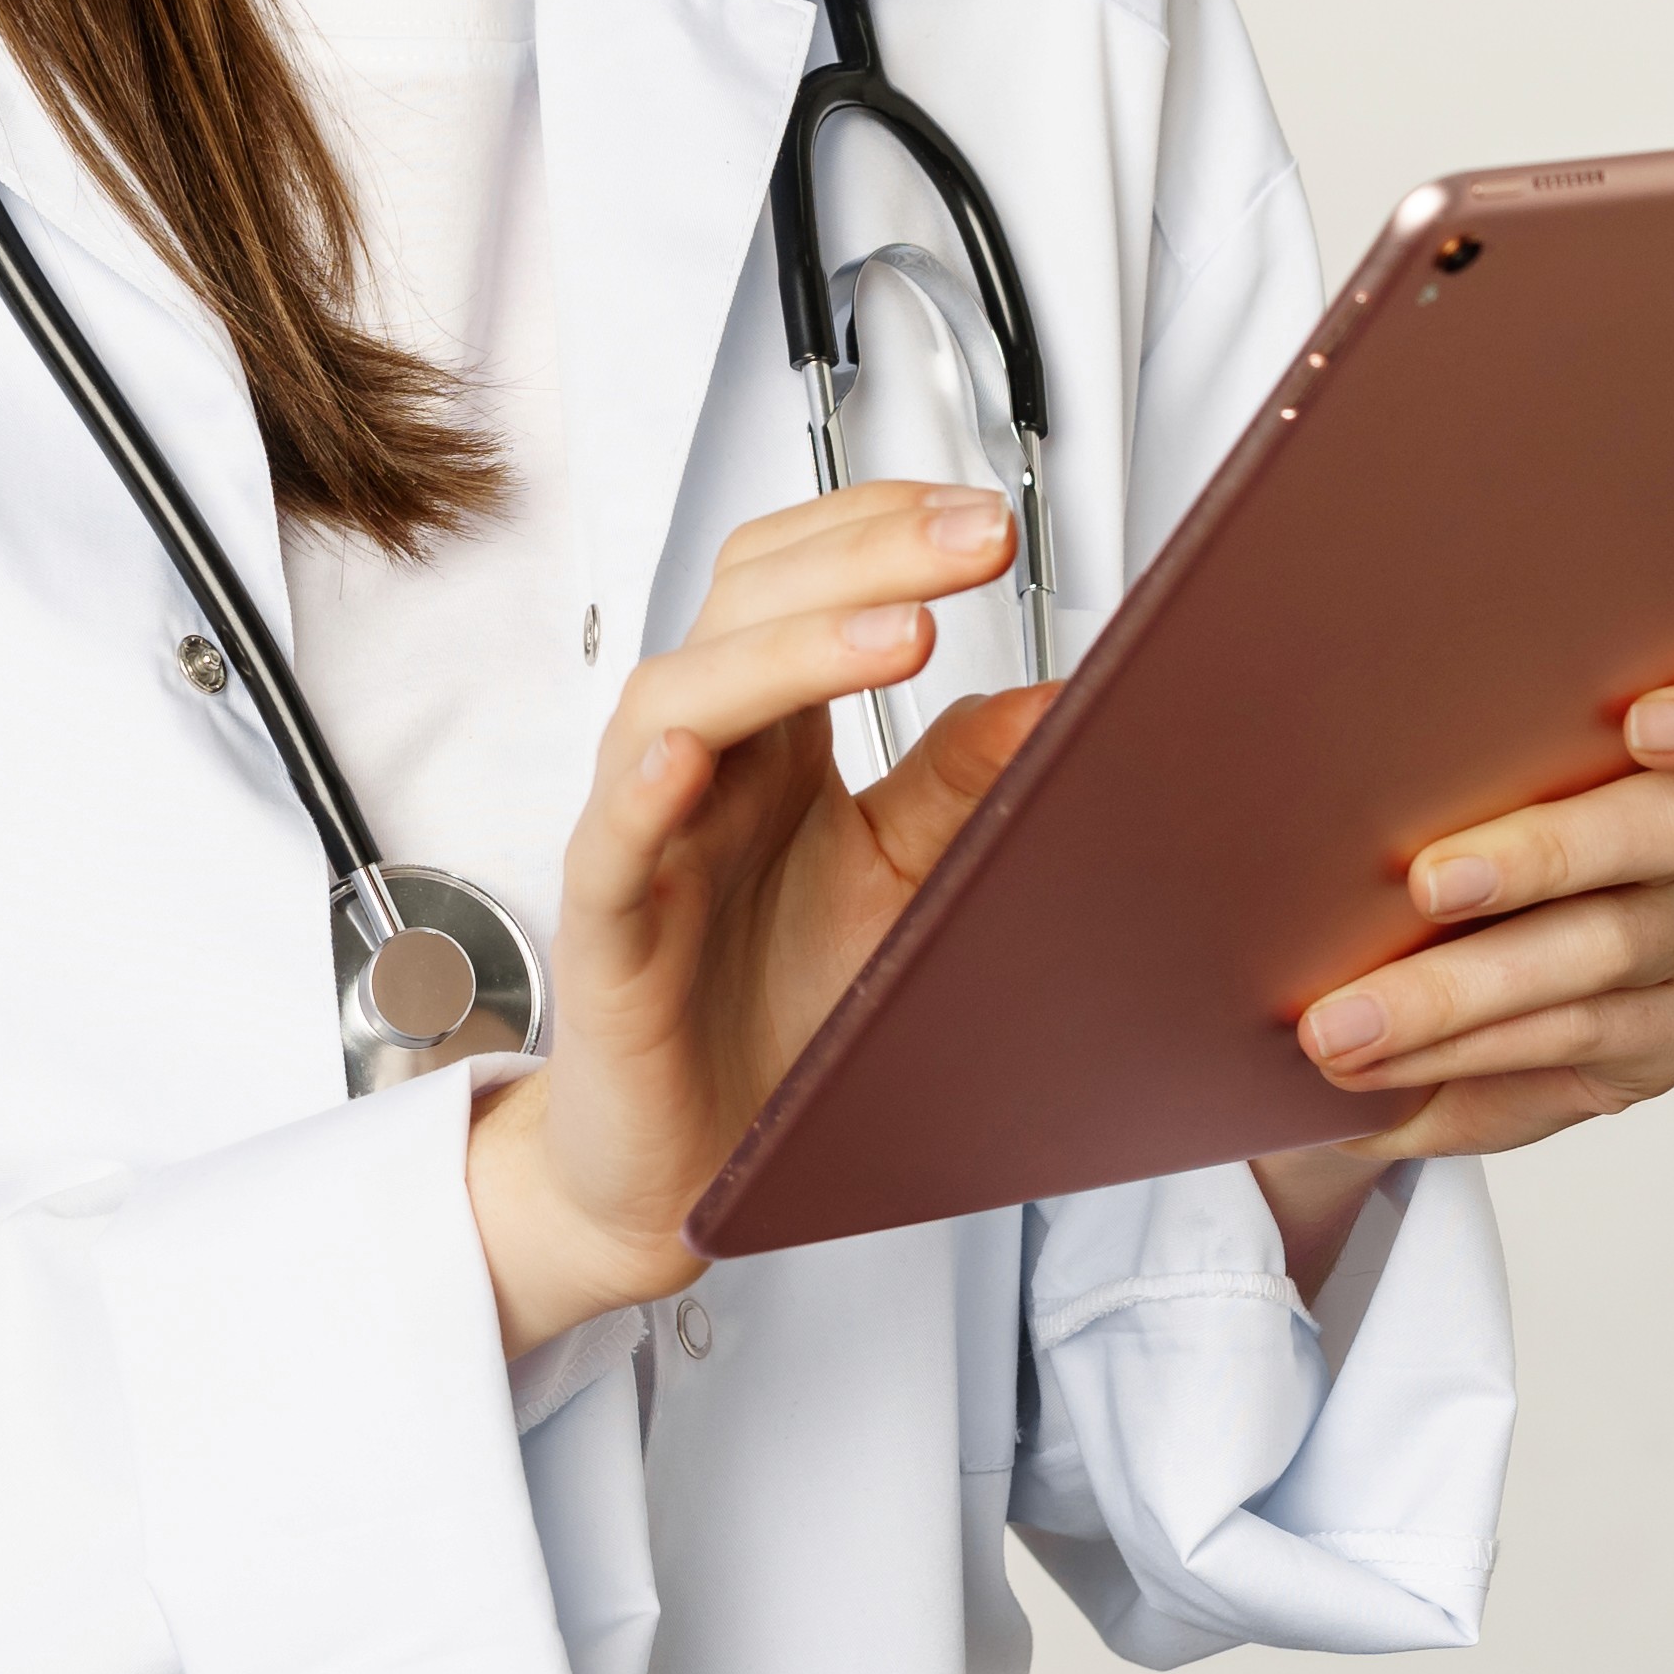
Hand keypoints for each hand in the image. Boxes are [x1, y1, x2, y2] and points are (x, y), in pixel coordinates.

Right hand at [463, 479, 1049, 1351]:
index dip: (879, 525)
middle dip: (863, 555)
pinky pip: (613, 843)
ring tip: (899, 630)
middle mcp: (701, 757)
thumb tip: (1064, 699)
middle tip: (976, 538)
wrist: (692, 1157)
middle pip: (746, 603)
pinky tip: (693, 759)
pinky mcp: (609, 929)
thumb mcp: (901, 877)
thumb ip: (961, 782)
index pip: (793, 572)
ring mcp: (646, 834)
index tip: (986, 516)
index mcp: (769, 730)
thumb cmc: (778, 1002)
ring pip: (678, 697)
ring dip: (787, 650)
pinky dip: (646, 791)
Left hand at [1243, 665, 1673, 1283]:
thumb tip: (1299, 722)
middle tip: (1426, 882)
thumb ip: (1432, 756)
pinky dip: (1461, 1054)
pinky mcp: (1669, 1041)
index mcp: (1671, 744)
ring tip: (1341, 1025)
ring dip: (1460, 991)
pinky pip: (1571, 1046)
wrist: (1415, 982)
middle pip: (1669, 829)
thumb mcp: (1431, 787)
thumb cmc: (1423, 847)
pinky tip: (1375, 1070)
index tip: (1648, 723)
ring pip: (1602, 955)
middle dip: (1542, 853)